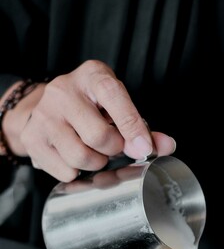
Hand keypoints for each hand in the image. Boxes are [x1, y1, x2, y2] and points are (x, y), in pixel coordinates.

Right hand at [3, 60, 175, 180]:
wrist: (45, 107)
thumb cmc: (90, 107)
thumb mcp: (116, 106)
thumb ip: (142, 126)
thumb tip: (167, 146)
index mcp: (92, 75)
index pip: (114, 96)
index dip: (132, 126)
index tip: (144, 148)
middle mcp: (64, 91)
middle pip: (99, 136)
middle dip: (113, 150)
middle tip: (113, 147)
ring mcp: (44, 115)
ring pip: (81, 157)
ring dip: (96, 164)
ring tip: (94, 152)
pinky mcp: (32, 138)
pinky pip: (65, 171)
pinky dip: (77, 172)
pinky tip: (75, 158)